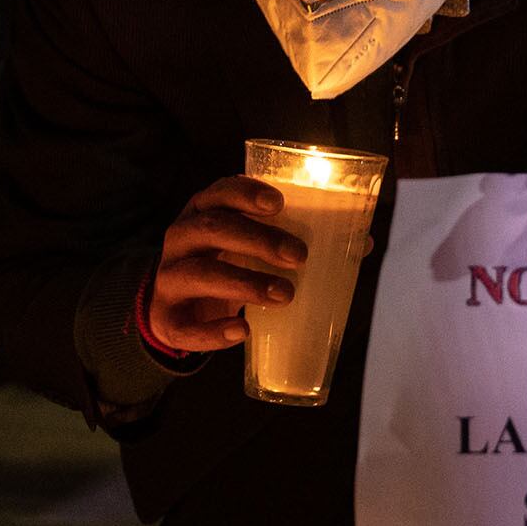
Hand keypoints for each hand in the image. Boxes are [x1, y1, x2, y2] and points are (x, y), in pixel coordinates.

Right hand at [147, 175, 305, 354]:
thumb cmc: (223, 266)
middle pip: (212, 228)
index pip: (217, 194)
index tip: (278, 203)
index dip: (244, 194)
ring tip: (284, 295)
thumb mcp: (242, 244)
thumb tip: (360, 241)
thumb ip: (283, 236)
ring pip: (199, 274)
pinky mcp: (166, 319)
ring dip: (245, 283)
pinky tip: (242, 331)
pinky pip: (186, 327)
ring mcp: (169, 279)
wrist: (178, 310)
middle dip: (258, 239)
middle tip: (298, 255)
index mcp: (200, 214)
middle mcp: (180, 240)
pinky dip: (214, 331)